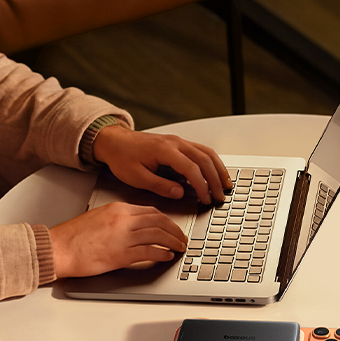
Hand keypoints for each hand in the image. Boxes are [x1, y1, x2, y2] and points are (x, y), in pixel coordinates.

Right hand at [50, 202, 187, 278]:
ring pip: (158, 235)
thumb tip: (134, 227)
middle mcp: (123, 220)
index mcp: (117, 209)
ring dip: (173, 242)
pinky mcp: (121, 254)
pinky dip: (162, 254)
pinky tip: (166, 257)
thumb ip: (117, 220)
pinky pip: (150, 252)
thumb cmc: (72, 237)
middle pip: (159, 221)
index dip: (166, 220)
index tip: (171, 226)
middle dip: (175, 230)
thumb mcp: (97, 218)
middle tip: (182, 238)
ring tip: (179, 248)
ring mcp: (123, 237)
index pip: (151, 211)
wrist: (58, 248)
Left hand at [92, 125, 232, 203]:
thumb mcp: (136, 177)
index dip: (201, 185)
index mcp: (165, 150)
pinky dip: (211, 162)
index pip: (191, 168)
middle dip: (215, 179)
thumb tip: (179, 193)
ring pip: (206, 152)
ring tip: (226, 184)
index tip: (206, 199)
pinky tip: (215, 172)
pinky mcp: (177, 143)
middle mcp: (175, 143)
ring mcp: (177, 141)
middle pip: (204, 159)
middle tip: (220, 196)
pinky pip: (200, 150)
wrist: (114, 141)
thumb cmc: (122, 157)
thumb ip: (159, 185)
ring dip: (218, 169)